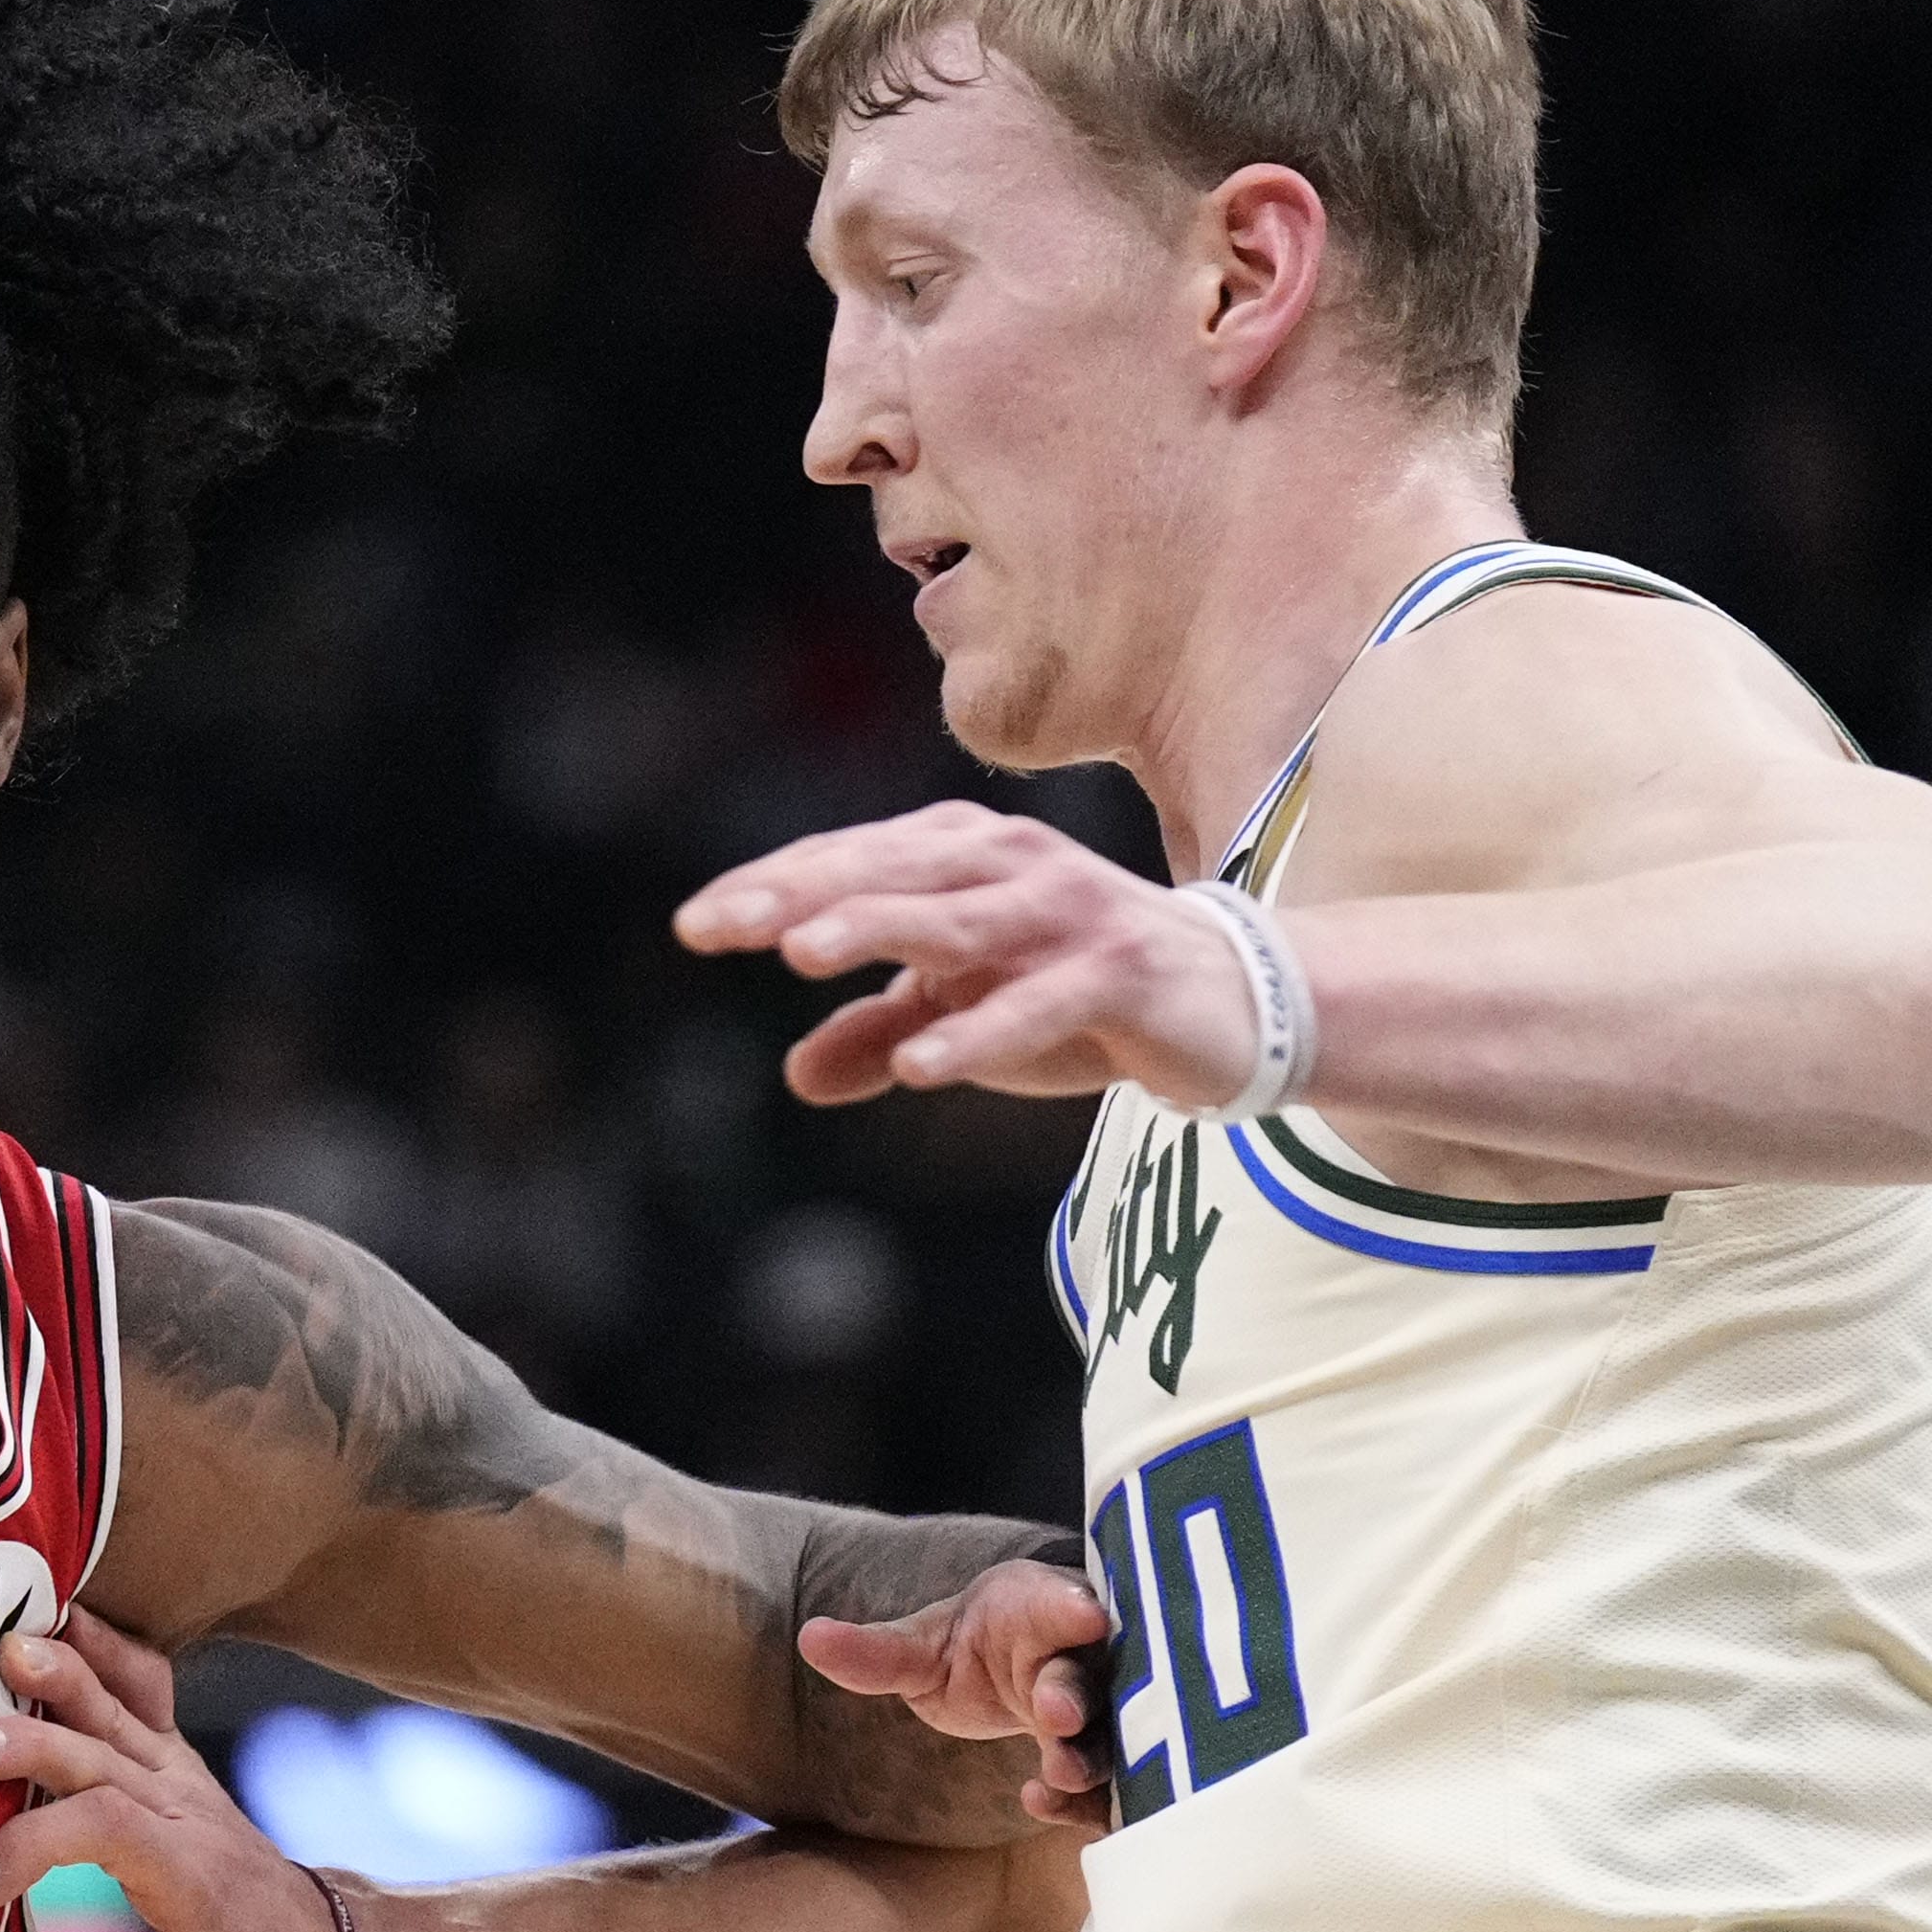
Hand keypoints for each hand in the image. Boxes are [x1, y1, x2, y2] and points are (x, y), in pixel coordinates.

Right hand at [0, 1624, 345, 1931]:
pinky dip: (98, 1645)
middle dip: (30, 1742)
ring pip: (122, 1704)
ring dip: (63, 1671)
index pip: (107, 1828)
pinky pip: (139, 1685)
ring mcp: (181, 1776)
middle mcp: (186, 1811)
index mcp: (188, 1878)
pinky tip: (48, 1614)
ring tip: (3, 1644)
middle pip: (103, 1752)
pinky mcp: (171, 1761)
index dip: (35, 1844)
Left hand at [681, 806, 1270, 1109]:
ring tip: (799, 953)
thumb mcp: (967, 1017)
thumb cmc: (1082, 996)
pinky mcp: (1122, 972)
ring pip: (958, 920)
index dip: (771, 887)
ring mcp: (1070, 914)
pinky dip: (980, 1031)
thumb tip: (797, 1074)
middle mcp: (1012, 866)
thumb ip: (884, 1034)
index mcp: (963, 857)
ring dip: (877, 930)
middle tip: (717, 923)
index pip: (850, 863)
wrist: (1236, 1003)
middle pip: (888, 873)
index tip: (695, 925)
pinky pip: (1040, 1002)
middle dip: (798, 896)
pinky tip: (921, 1065)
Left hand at [806, 1551, 1111, 1825]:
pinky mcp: (1100, 1760)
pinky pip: (1105, 1785)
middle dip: (1075, 1692)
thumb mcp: (922, 1646)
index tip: (1084, 1616)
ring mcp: (1101, 1711)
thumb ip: (877, 1651)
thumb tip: (810, 1637)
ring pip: (1109, 1733)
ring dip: (1088, 1754)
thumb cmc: (973, 1644)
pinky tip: (1038, 1800)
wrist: (1016, 1669)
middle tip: (1056, 1713)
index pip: (1061, 1603)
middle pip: (1090, 1673)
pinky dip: (1083, 1800)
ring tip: (1061, 1770)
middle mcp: (1083, 1657)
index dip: (1072, 1609)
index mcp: (1040, 1609)